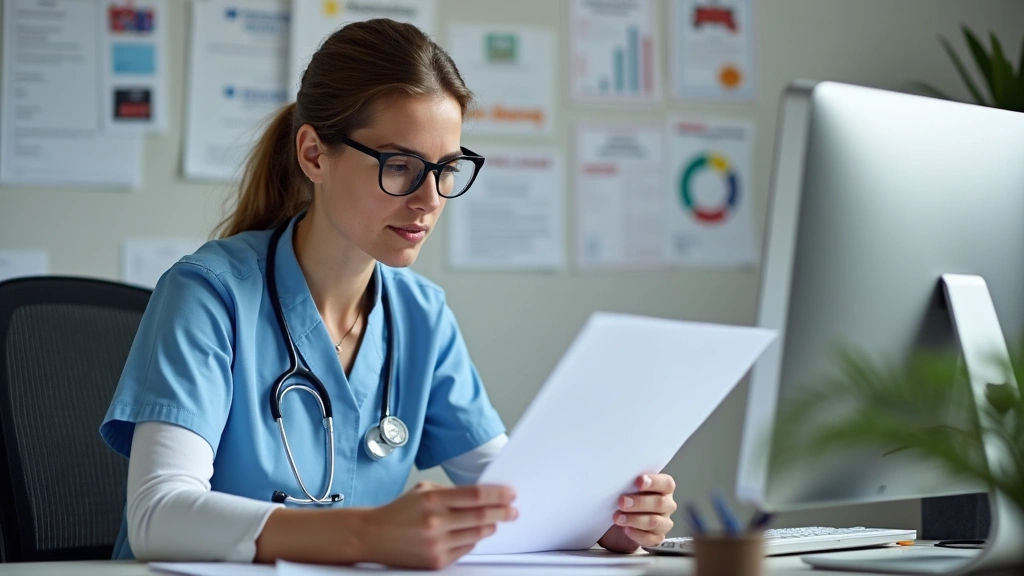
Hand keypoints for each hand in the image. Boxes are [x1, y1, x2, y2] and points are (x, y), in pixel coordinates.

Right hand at [359, 481, 517, 568]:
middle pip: (480, 516)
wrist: (373, 535)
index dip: (497, 494)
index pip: (475, 495)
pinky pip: (465, 549)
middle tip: (513, 510)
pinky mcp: (436, 561)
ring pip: (476, 535)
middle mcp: (435, 521)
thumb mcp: (423, 491)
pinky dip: (473, 540)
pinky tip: (475, 534)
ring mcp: (436, 543)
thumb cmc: (400, 511)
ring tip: (495, 522)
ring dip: (490, 527)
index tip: (510, 494)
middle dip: (502, 512)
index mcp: (432, 499)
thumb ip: (451, 492)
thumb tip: (482, 495)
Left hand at [598, 474, 676, 552]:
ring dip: (634, 519)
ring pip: (654, 521)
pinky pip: (650, 538)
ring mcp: (664, 522)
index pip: (666, 484)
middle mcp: (667, 505)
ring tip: (618, 517)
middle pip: (660, 503)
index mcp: (664, 488)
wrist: (618, 524)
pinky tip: (626, 529)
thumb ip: (629, 484)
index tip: (639, 481)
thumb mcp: (626, 489)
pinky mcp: (657, 538)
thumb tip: (619, 479)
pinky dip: (636, 534)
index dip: (654, 482)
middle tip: (622, 502)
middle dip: (639, 502)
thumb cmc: (626, 500)